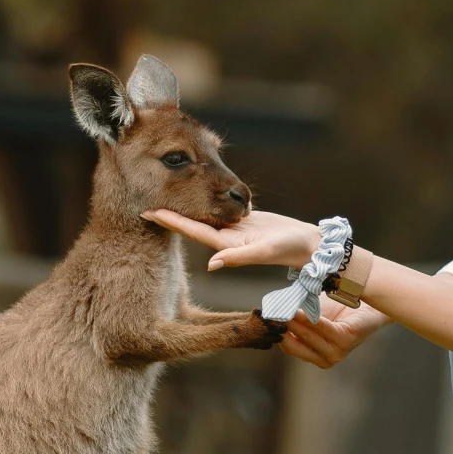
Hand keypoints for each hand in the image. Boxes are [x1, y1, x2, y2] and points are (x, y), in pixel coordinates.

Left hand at [142, 206, 319, 271]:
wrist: (311, 247)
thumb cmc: (291, 250)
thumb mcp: (264, 253)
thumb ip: (239, 258)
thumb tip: (211, 265)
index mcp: (225, 243)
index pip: (190, 229)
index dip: (169, 220)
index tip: (146, 212)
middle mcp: (225, 236)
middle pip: (191, 220)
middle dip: (169, 211)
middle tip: (142, 200)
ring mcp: (234, 227)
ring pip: (204, 211)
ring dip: (184, 203)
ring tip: (162, 190)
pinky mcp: (244, 219)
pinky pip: (221, 206)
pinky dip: (207, 198)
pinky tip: (195, 188)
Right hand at [280, 299, 387, 369]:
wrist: (368, 304)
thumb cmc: (338, 308)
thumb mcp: (310, 313)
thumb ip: (294, 316)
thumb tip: (270, 310)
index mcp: (313, 355)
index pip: (287, 345)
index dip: (276, 331)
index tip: (265, 316)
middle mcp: (323, 358)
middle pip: (294, 344)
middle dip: (282, 327)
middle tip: (271, 312)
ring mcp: (335, 353)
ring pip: (307, 336)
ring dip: (294, 322)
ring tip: (284, 309)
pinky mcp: (346, 341)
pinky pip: (323, 329)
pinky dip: (311, 320)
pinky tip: (301, 311)